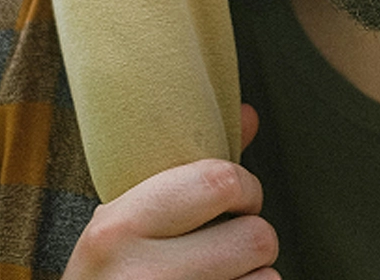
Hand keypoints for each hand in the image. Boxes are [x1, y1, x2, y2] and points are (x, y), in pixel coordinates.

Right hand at [63, 105, 278, 278]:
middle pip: (255, 235)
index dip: (246, 187)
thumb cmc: (113, 276)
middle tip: (231, 244)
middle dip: (254, 239)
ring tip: (219, 276)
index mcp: (118, 227)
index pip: (220, 182)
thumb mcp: (128, 223)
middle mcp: (137, 273)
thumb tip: (248, 115)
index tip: (240, 197)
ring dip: (256, 276)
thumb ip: (190, 173)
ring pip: (266, 278)